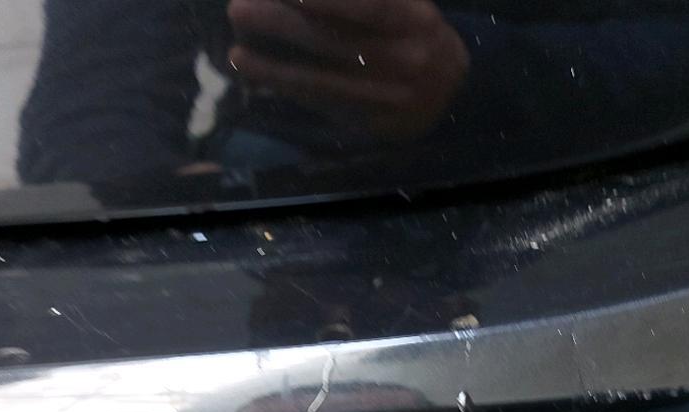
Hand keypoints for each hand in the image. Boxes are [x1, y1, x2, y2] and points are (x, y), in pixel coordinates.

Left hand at [227, 0, 469, 140]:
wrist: (453, 91)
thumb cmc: (416, 33)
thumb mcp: (406, 4)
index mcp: (416, 19)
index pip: (368, 5)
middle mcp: (405, 58)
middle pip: (334, 41)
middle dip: (281, 24)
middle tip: (239, 9)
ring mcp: (389, 95)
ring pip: (323, 81)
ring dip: (274, 68)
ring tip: (236, 54)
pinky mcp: (373, 122)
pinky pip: (325, 106)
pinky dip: (290, 91)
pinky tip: (261, 79)